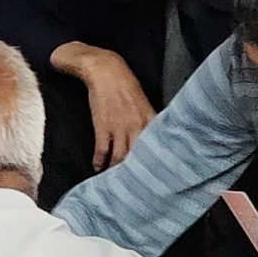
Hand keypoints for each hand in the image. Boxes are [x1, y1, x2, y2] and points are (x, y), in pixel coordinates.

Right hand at [59, 45, 152, 168]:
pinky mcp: (102, 127)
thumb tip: (154, 138)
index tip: (159, 175)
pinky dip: (99, 162)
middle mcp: (137, 126)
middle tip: (137, 185)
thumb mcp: (143, 103)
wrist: (105, 71)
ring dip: (117, 170)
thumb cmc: (125, 85)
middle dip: (137, 172)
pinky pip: (102, 150)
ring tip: (115, 180)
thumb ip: (149, 121)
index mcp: (150, 119)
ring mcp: (119, 128)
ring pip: (121, 157)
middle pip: (139, 156)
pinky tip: (98, 168)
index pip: (158, 146)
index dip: (158, 162)